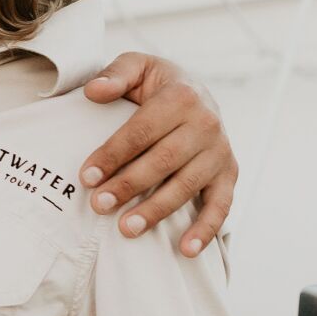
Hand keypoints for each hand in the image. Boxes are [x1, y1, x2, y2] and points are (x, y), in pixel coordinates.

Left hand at [80, 53, 234, 256]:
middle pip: (163, 161)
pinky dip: (206, 229)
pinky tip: (186, 250)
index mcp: (181, 97)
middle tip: (99, 205)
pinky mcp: (230, 173)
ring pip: (187, 186)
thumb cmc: (157, 83)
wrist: (197, 90)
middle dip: (129, 185)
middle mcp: (207, 124)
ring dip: (157, 211)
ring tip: (126, 228)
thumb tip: (94, 92)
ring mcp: (221, 152)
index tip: (86, 176)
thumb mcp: (137, 65)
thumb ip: (115, 74)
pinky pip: (221, 205)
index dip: (113, 154)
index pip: (141, 132)